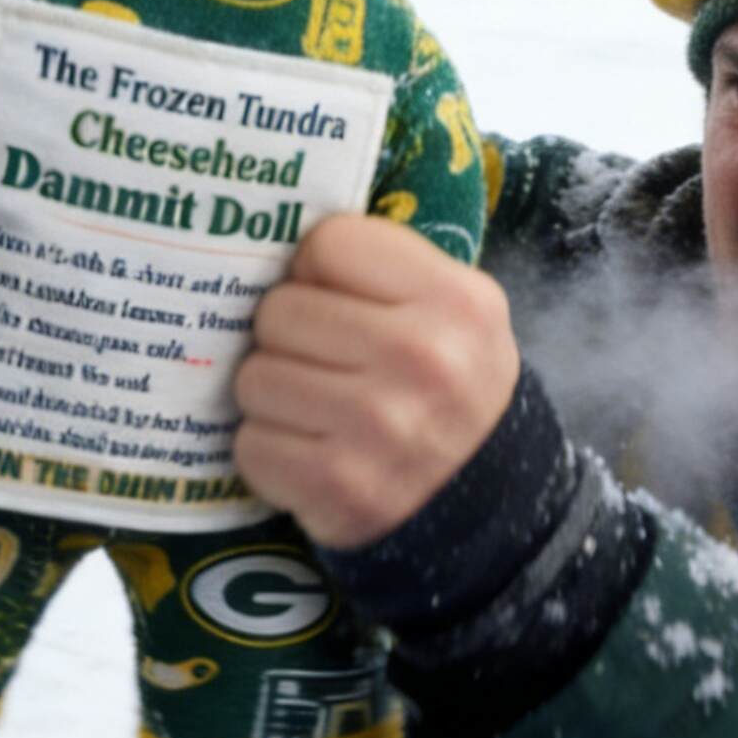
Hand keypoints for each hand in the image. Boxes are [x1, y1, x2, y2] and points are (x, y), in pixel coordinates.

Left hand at [233, 215, 520, 550]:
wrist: (485, 499)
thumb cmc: (448, 381)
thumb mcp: (453, 307)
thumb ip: (383, 265)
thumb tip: (275, 238)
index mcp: (454, 299)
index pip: (328, 245)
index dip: (318, 269)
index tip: (333, 296)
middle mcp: (424, 359)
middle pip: (280, 309)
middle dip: (288, 334)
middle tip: (319, 357)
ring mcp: (382, 428)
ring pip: (255, 377)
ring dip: (272, 393)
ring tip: (314, 406)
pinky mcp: (341, 488)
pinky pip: (251, 445)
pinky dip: (270, 450)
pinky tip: (310, 451)